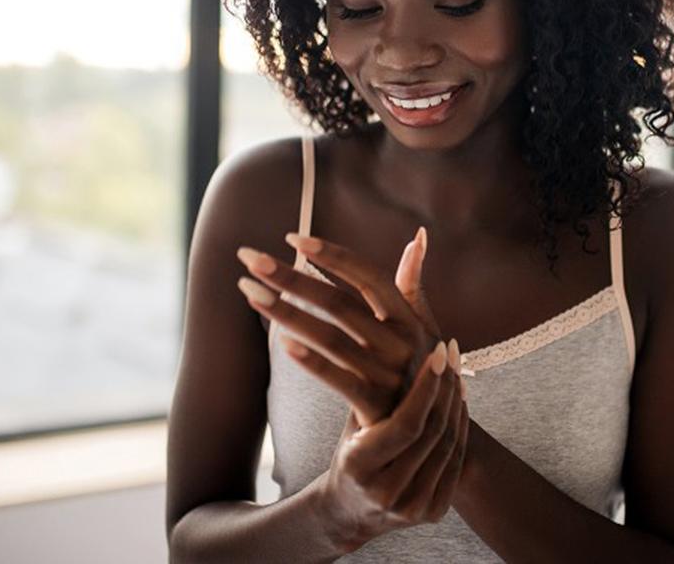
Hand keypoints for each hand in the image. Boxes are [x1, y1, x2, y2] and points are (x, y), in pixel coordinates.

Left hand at [235, 228, 461, 427]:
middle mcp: (403, 344)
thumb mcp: (422, 328)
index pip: (369, 277)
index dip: (333, 256)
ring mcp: (390, 376)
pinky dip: (313, 362)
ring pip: (331, 338)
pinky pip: (340, 380)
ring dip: (287, 313)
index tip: (293, 239)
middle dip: (291, 278)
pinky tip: (283, 344)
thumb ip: (413, 284)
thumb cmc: (415, 373)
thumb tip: (418, 237)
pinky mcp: (376, 408)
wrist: (424, 437)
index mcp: (410, 318)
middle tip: (249, 258)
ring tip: (250, 292)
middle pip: (339, 304)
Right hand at [314, 340, 469, 549]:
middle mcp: (387, 492)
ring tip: (455, 370)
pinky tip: (459, 400)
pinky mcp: (433, 514)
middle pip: (433, 432)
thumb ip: (369, 391)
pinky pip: (455, 461)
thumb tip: (382, 334)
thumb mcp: (351, 424)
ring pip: (448, 444)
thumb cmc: (348, 454)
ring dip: (456, 403)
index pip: (406, 424)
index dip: (426, 387)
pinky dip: (461, 428)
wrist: (348, 512)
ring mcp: (413, 507)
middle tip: (450, 353)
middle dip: (445, 387)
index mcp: (359, 467)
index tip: (438, 352)